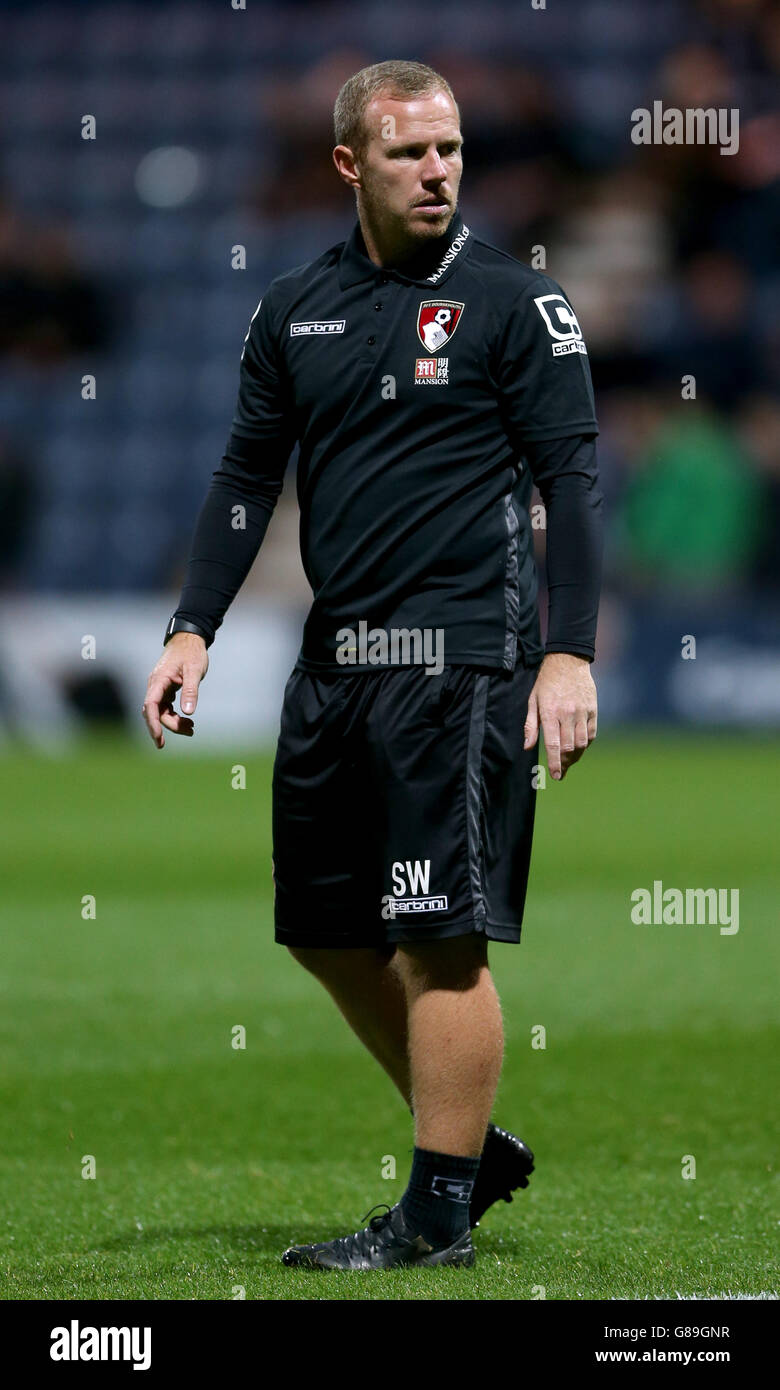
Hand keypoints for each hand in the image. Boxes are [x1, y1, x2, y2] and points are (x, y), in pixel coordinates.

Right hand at [142, 632, 208, 748]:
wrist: (189, 639)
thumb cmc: (192, 652)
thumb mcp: (194, 670)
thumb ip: (191, 691)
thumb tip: (188, 712)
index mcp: (159, 679)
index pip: (151, 705)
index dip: (153, 723)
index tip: (158, 737)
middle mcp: (155, 685)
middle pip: (155, 712)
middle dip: (169, 726)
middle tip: (190, 732)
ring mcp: (160, 688)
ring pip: (161, 711)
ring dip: (174, 722)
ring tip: (191, 728)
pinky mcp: (165, 689)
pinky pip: (166, 707)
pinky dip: (175, 716)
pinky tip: (187, 721)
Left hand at [523, 652, 596, 780]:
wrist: (568, 661)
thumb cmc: (546, 683)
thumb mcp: (533, 701)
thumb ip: (530, 725)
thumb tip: (528, 747)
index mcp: (550, 712)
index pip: (553, 744)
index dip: (555, 763)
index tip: (555, 776)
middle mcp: (567, 713)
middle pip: (569, 747)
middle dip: (564, 763)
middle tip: (560, 772)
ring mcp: (582, 712)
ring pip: (582, 743)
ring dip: (576, 756)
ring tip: (568, 762)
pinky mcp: (592, 710)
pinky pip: (591, 733)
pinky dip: (586, 744)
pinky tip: (578, 748)